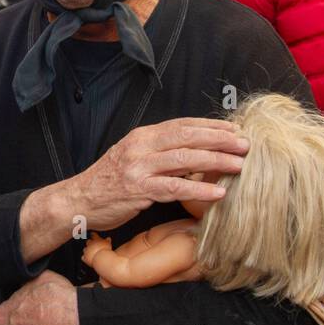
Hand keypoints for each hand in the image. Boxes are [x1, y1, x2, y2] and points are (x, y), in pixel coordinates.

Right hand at [62, 118, 246, 232]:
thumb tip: (194, 153)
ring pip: (185, 159)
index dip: (211, 125)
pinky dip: (199, 189)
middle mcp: (141, 146)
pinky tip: (218, 193)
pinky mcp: (138, 190)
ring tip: (240, 165)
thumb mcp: (132, 158)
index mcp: (142, 136)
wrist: (77, 200)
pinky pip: (175, 188)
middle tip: (246, 144)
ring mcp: (139, 168)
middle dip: (220, 139)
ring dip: (216, 161)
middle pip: (188, 136)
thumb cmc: (108, 182)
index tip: (234, 129)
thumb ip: (159, 152)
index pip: (182, 124)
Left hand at [81, 233, 110, 266]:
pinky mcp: (85, 257)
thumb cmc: (105, 249)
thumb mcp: (108, 244)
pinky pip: (83, 257)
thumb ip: (107, 241)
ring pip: (85, 249)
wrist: (100, 257)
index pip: (94, 235)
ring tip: (90, 252)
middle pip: (88, 241)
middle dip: (89, 242)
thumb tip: (108, 238)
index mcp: (96, 239)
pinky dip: (84, 257)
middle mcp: (90, 244)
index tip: (93, 234)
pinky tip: (86, 258)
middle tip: (92, 243)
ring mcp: (87, 250)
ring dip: (87, 250)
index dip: (93, 234)